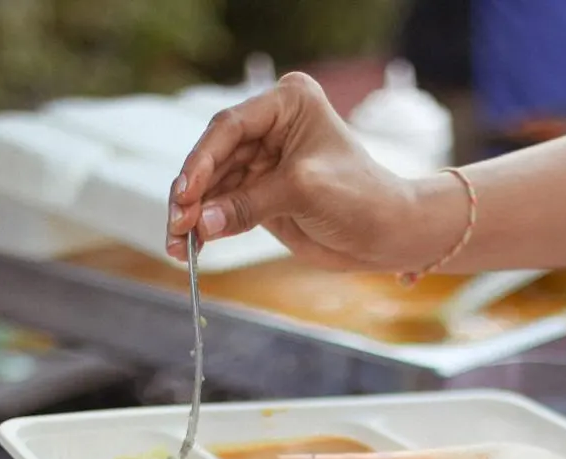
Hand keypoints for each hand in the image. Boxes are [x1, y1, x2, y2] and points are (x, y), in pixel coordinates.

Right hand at [165, 73, 440, 271]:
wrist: (388, 236)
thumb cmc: (360, 199)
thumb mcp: (302, 192)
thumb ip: (249, 204)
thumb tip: (201, 223)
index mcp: (286, 104)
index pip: (230, 127)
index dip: (203, 160)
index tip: (186, 192)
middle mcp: (271, 128)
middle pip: (214, 157)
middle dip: (192, 193)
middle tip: (176, 224)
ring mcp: (263, 163)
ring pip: (214, 186)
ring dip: (193, 216)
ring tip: (178, 245)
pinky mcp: (262, 196)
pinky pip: (224, 209)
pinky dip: (208, 229)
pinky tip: (191, 247)